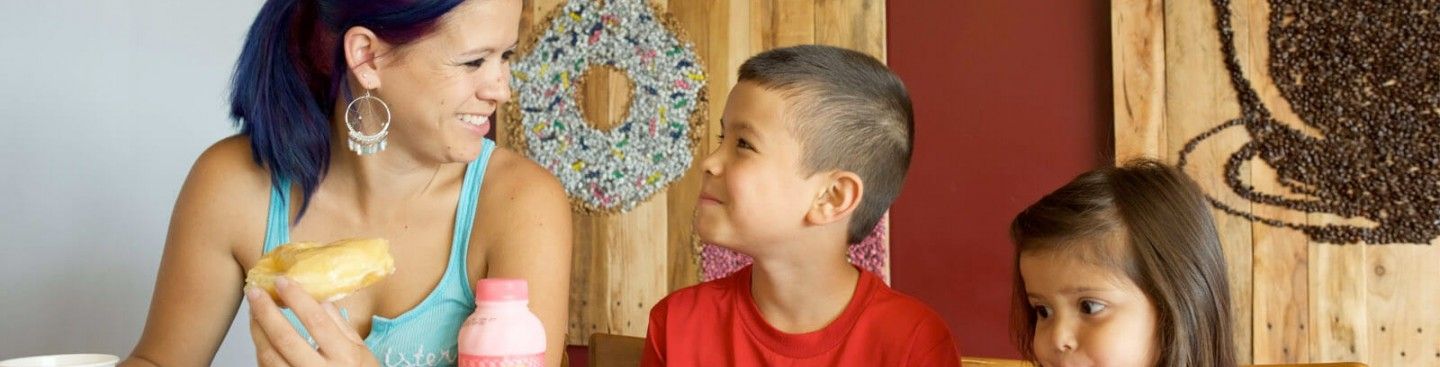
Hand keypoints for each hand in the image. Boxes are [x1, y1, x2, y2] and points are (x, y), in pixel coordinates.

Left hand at [247, 277, 377, 366]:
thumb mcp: (362, 353)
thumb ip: (342, 328)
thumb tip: (321, 302)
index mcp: (346, 357)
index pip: (316, 321)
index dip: (296, 299)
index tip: (281, 281)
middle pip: (285, 339)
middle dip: (265, 312)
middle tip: (254, 292)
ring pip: (269, 358)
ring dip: (256, 332)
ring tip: (253, 313)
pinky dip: (260, 353)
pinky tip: (260, 339)